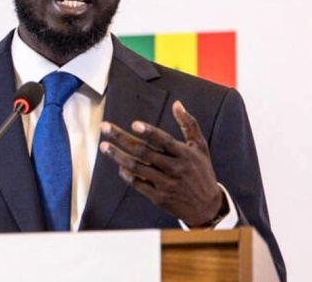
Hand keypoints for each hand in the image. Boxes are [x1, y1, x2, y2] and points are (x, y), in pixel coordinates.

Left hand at [99, 100, 223, 226]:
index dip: (150, 132)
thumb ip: (189, 124)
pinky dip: (126, 175)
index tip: (134, 124)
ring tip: (104, 146)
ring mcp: (165, 184)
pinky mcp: (159, 197)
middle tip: (104, 128)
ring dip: (118, 156)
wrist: (208, 207)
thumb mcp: (200, 147)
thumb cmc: (202, 172)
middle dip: (122, 138)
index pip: (165, 141)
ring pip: (137, 168)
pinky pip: (138, 184)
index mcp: (184, 154)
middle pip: (144, 152)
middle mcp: (174, 168)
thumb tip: (177, 103)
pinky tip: (119, 166)